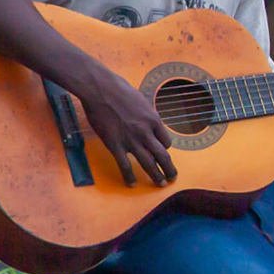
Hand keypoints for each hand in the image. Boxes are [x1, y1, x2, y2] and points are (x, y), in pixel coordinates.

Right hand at [76, 64, 176, 186]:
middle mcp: (145, 132)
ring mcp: (131, 140)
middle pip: (163, 156)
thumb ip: (147, 115)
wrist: (100, 89)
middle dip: (169, 169)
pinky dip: (129, 177)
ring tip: (160, 184)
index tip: (163, 153)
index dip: (165, 149)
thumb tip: (149, 123)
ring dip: (156, 176)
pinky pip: (125, 166)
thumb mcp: (141, 101)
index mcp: (153, 120)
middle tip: (172, 178)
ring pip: (148, 164)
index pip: (166, 142)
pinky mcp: (115, 145)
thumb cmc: (119, 90)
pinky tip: (132, 184)